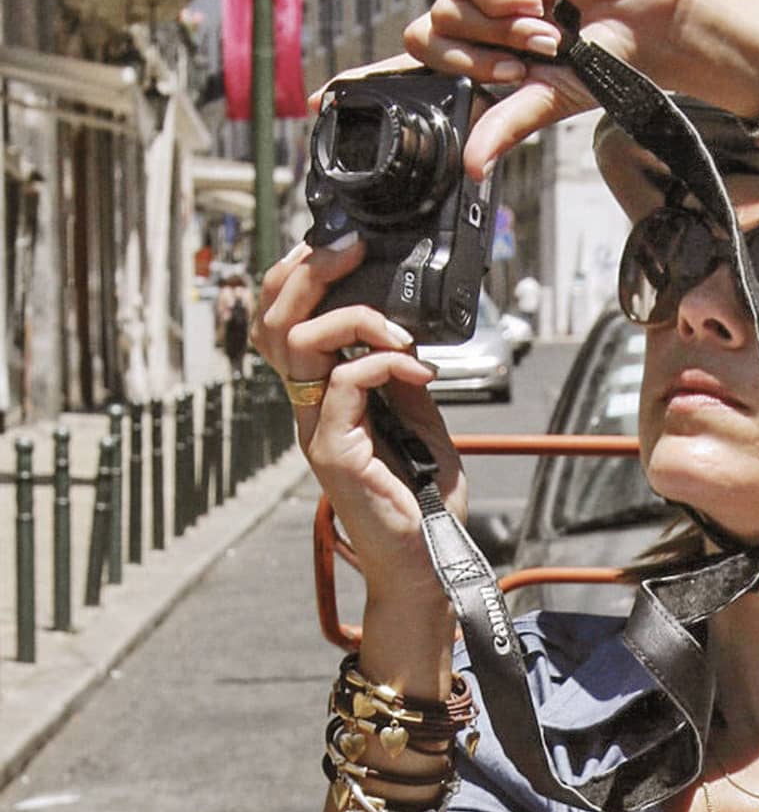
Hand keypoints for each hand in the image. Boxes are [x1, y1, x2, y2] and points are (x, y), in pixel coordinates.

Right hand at [252, 237, 466, 601]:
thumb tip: (401, 335)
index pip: (288, 326)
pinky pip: (343, 386)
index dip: (301, 280)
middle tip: (348, 249)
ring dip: (355, 319)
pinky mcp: (335, 453)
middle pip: (277, 324)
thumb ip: (403, 380)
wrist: (428, 563)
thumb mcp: (422, 422)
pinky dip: (383, 364)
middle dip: (307, 273)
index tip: (342, 248)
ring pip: (299, 345)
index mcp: (323, 400)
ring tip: (399, 332)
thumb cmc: (425, 502)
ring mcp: (317, 432)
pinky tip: (417, 371)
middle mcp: (308, 412)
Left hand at [401, 0, 703, 177]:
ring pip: (448, 5)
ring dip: (497, 30)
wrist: (653, 27)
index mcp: (485, 51)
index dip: (373, 74)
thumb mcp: (549, 98)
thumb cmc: (609, 62)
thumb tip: (473, 167)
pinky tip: (534, 4)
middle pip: (427, 34)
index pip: (419, 60)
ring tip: (545, 35)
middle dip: (470, 59)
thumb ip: (506, 124)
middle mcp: (483, 13)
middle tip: (519, 67)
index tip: (327, 93)